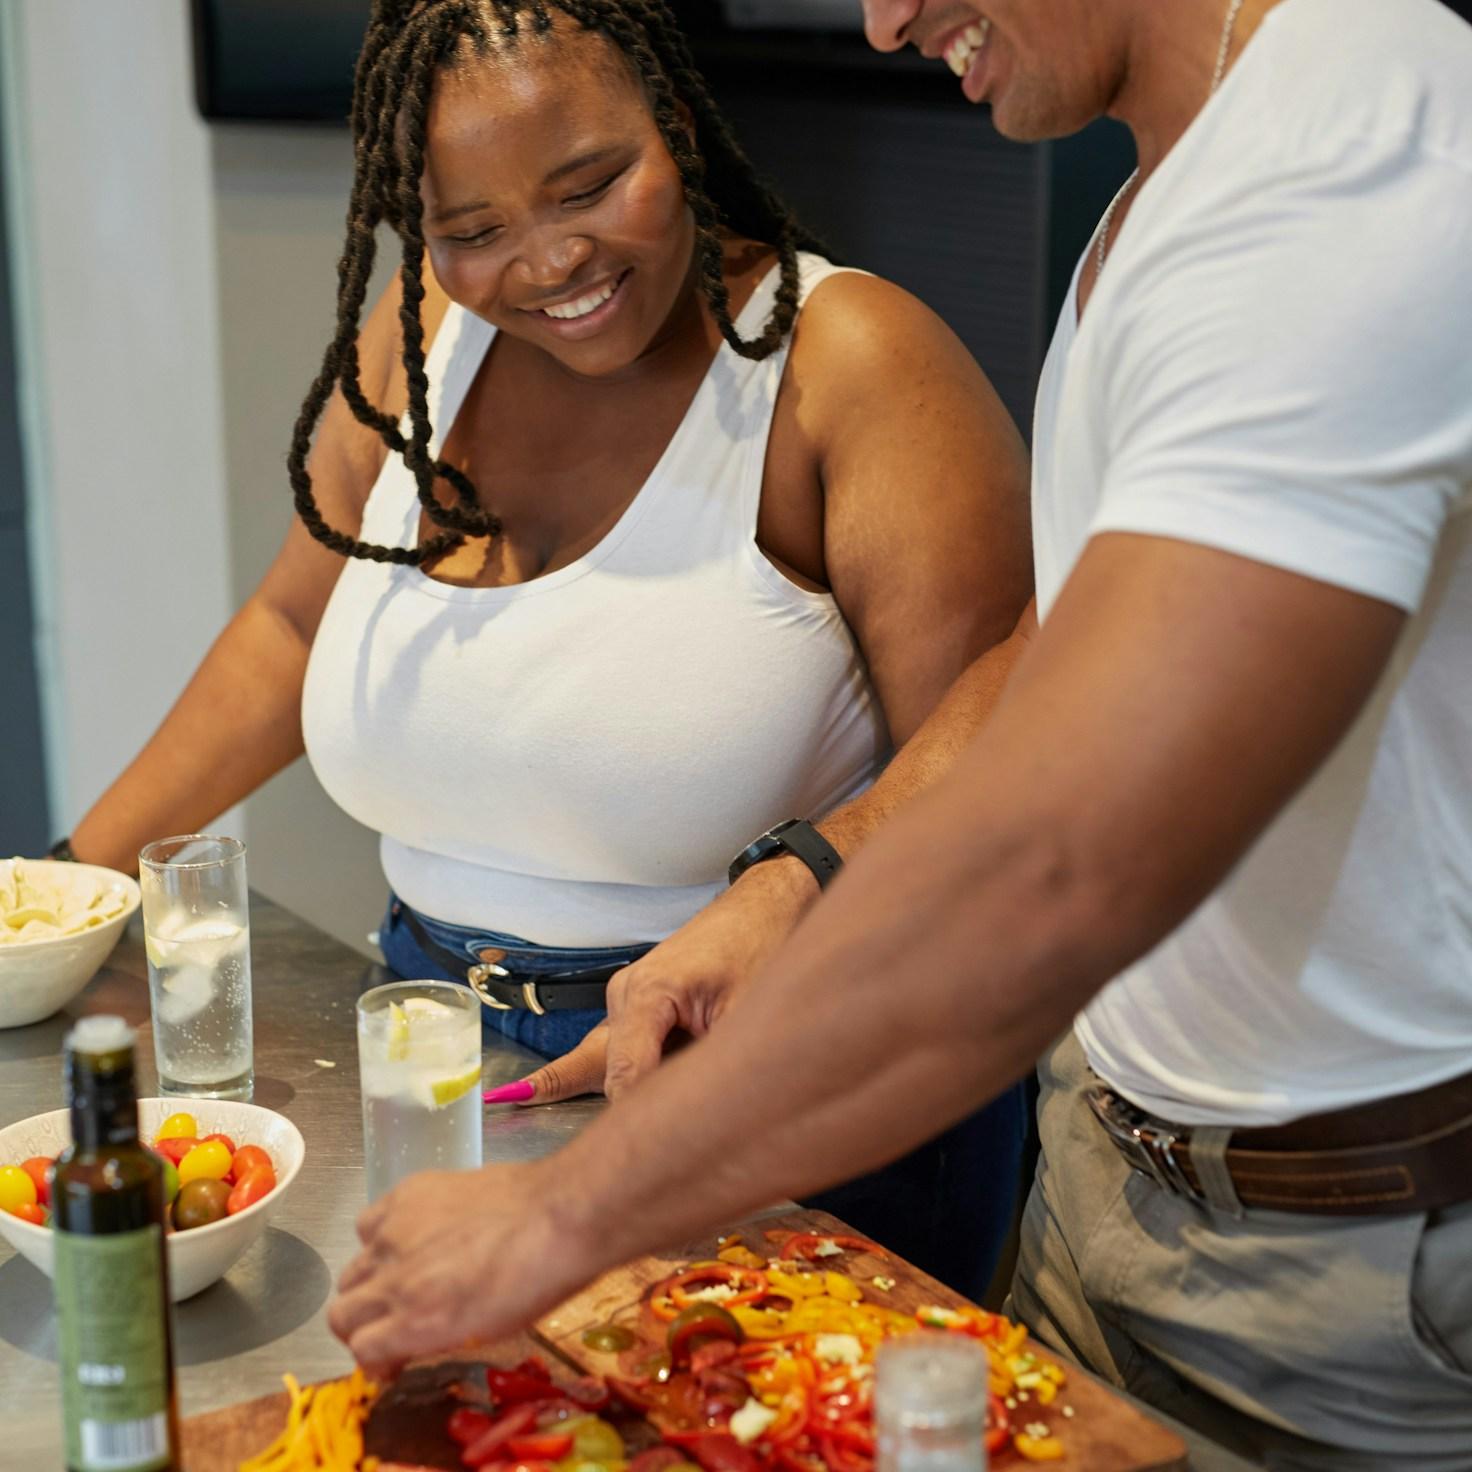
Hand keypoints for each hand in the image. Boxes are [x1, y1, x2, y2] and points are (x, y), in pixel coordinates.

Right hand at [327, 1161, 595, 1376]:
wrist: (557, 1216)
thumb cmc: (535, 1283)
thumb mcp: (482, 1332)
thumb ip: (434, 1337)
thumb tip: (410, 1342)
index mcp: (416, 1323)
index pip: (359, 1351)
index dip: (375, 1359)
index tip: (392, 1358)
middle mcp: (395, 1280)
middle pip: (341, 1312)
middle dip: (361, 1325)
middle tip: (389, 1321)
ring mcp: (396, 1232)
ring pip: (351, 1268)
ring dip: (369, 1281)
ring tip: (402, 1275)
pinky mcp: (407, 1192)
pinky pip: (369, 1221)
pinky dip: (380, 1235)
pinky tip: (411, 1234)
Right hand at [514, 859, 816, 1102]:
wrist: (764, 906)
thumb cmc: (758, 947)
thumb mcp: (744, 1012)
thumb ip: (712, 1060)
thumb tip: (694, 1109)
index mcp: (648, 994)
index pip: (626, 1072)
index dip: (631, 1116)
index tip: (625, 1158)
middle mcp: (627, 994)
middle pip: (595, 1061)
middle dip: (563, 1093)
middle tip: (507, 1110)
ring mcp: (628, 996)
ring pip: (601, 1054)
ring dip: (578, 1084)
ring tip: (510, 1101)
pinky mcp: (639, 1002)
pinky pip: (615, 1045)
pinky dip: (599, 1070)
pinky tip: (542, 1088)